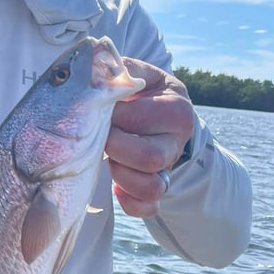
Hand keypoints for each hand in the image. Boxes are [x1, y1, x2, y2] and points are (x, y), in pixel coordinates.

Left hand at [105, 58, 193, 217]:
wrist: (157, 110)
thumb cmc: (139, 89)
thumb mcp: (135, 71)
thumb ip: (118, 67)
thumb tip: (96, 66)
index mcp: (175, 107)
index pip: (136, 119)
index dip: (108, 116)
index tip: (97, 109)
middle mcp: (177, 140)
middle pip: (149, 157)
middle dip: (115, 148)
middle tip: (101, 135)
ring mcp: (169, 167)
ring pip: (152, 186)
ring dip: (122, 175)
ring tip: (109, 157)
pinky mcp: (158, 187)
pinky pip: (148, 207)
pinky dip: (130, 202)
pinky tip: (115, 187)